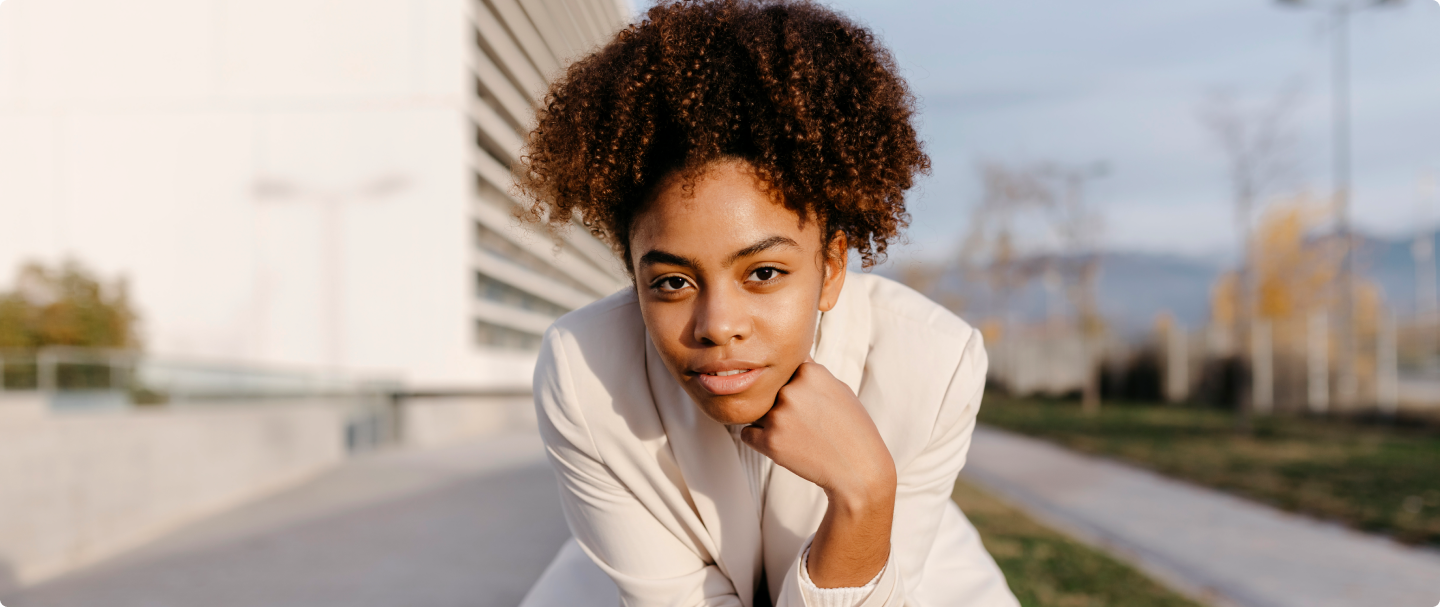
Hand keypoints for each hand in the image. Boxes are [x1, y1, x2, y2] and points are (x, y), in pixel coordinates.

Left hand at [740, 358, 895, 498]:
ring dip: (769, 422)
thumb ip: (811, 373)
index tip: (803, 398)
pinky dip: (760, 440)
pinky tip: (785, 446)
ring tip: (797, 435)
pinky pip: (748, 434)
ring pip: (756, 412)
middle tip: (803, 422)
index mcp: (809, 372)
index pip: (782, 369)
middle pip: (767, 391)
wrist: (858, 469)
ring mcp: (778, 416)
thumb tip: (788, 360)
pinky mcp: (769, 442)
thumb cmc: (853, 429)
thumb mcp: (839, 389)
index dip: (790, 385)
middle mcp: (791, 390)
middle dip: (778, 404)